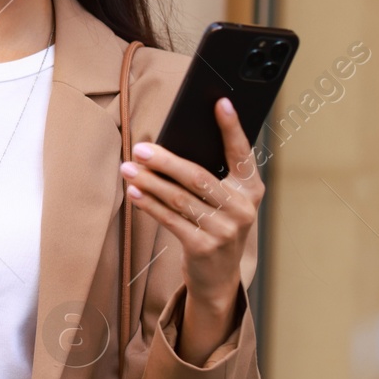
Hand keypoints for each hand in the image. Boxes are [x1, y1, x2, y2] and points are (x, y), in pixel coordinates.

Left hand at [119, 98, 262, 361]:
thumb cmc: (216, 225)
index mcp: (251, 189)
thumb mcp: (224, 201)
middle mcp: (242, 208)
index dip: (231, 127)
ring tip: (128, 168)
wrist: (217, 277)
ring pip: (179, 198)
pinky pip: (170, 219)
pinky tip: (134, 192)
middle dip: (165, 160)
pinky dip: (149, 204)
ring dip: (149, 181)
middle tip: (140, 147)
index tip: (220, 102)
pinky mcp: (204, 247)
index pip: (241, 153)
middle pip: (199, 176)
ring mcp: (225, 230)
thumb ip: (210, 175)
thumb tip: (169, 145)